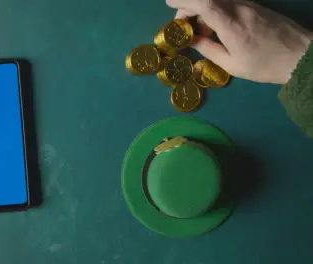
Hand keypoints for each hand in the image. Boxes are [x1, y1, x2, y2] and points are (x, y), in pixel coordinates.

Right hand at [166, 0, 312, 83]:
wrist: (300, 57)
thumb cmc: (264, 65)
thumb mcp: (232, 65)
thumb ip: (208, 49)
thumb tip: (191, 39)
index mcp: (232, 25)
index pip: (204, 3)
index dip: (184, 1)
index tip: (169, 4)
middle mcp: (239, 8)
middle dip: (189, 7)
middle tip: (183, 25)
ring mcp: (248, 4)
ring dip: (202, 9)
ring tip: (200, 31)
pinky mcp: (255, 5)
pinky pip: (228, 2)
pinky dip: (215, 10)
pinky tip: (216, 27)